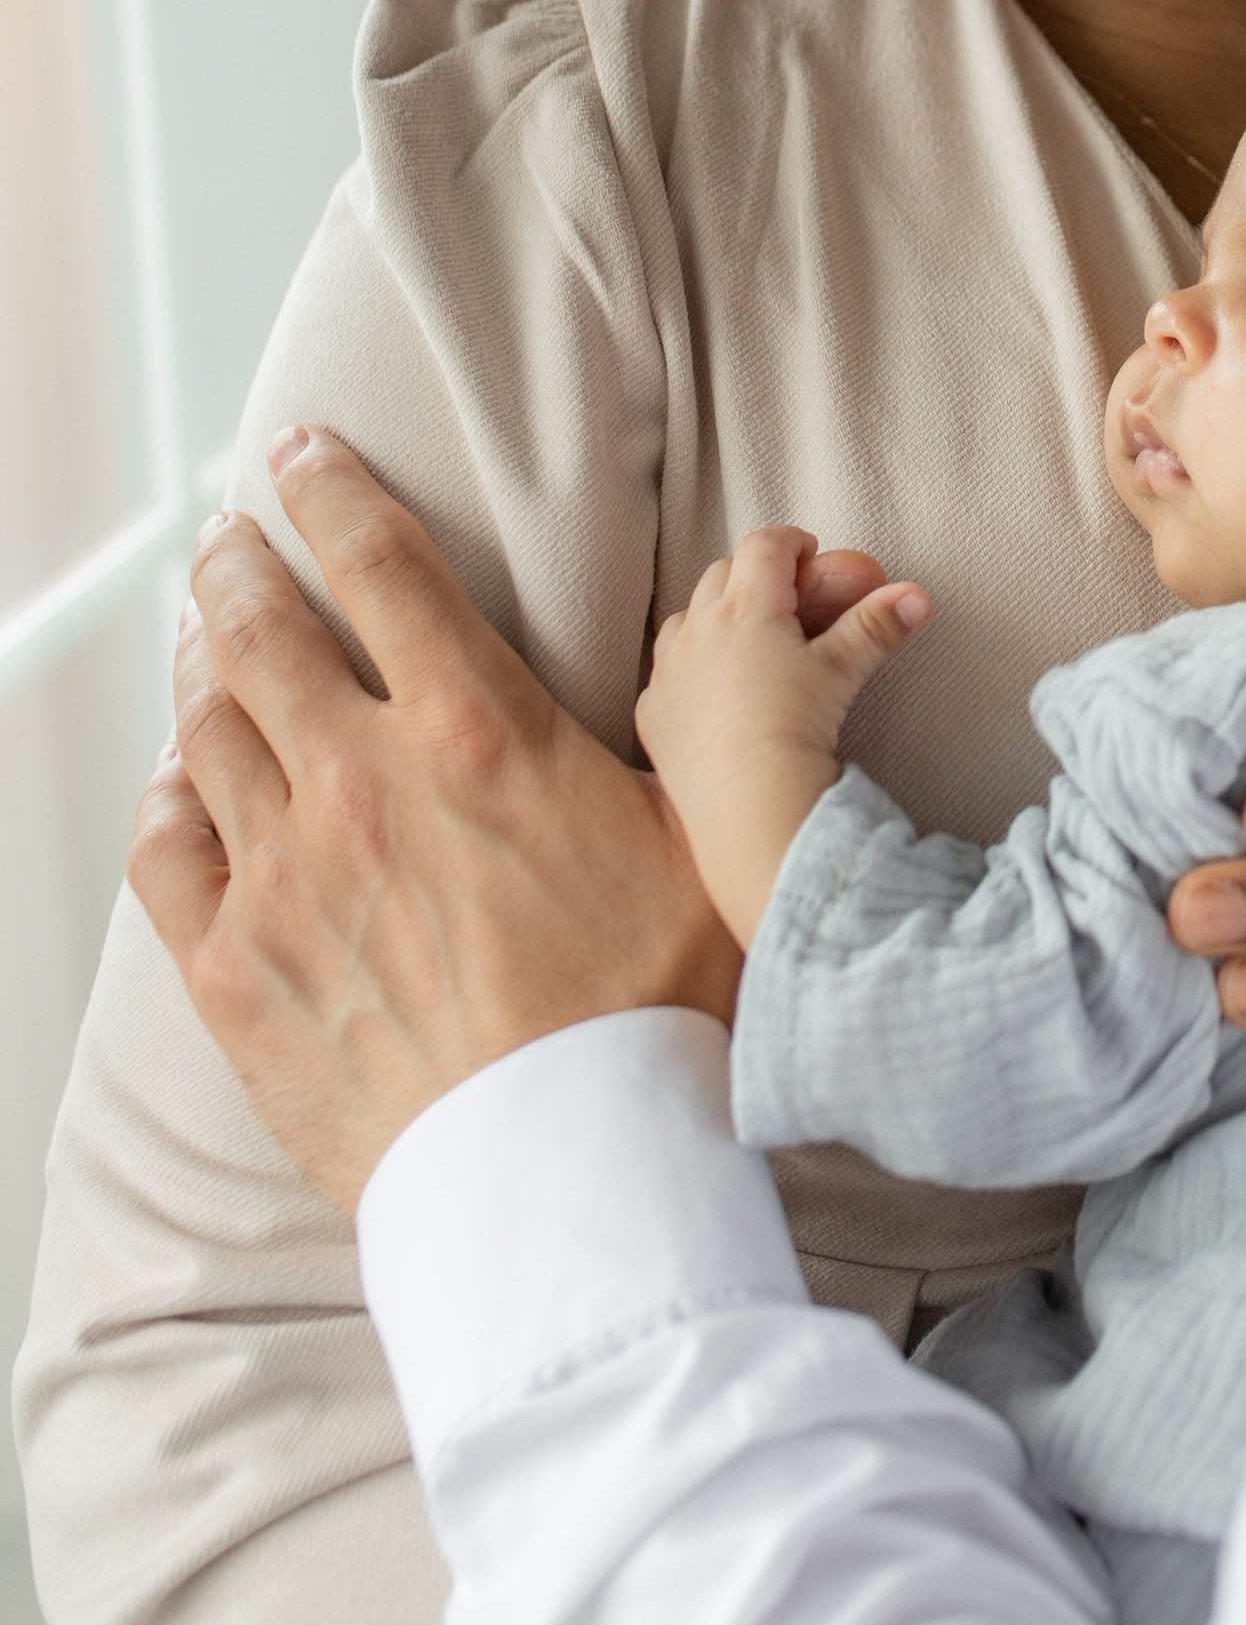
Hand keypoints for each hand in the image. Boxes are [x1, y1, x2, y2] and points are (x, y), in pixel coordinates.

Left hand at [131, 425, 746, 1209]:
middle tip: (231, 535)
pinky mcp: (235, 974)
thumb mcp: (700, 838)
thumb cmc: (659, 1016)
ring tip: (207, 636)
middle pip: (262, 631)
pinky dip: (168, 799)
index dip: (329, 489)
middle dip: (239, 563)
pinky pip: (167, 852)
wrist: (571, 1174)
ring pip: (207, 730)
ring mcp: (283, 879)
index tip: (298, 449)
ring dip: (203, 666)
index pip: (379, 566)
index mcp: (475, 733)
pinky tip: (180, 782)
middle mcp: (360, 785)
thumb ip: (667, 739)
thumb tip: (697, 669)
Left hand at [638, 527, 930, 948]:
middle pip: (723, 573)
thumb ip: (877, 626)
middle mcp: (699, 628)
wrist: (748, 802)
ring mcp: (669, 669)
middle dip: (755, 574)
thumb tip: (918, 597)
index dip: (792, 543)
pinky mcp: (653, 710)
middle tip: (785, 593)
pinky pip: (666, 671)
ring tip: (744, 636)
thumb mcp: (842, 671)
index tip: (809, 553)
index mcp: (747, 607)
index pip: (765, 547)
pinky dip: (689, 667)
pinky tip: (711, 689)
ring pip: (686, 617)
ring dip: (714, 614)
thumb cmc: (796, 727)